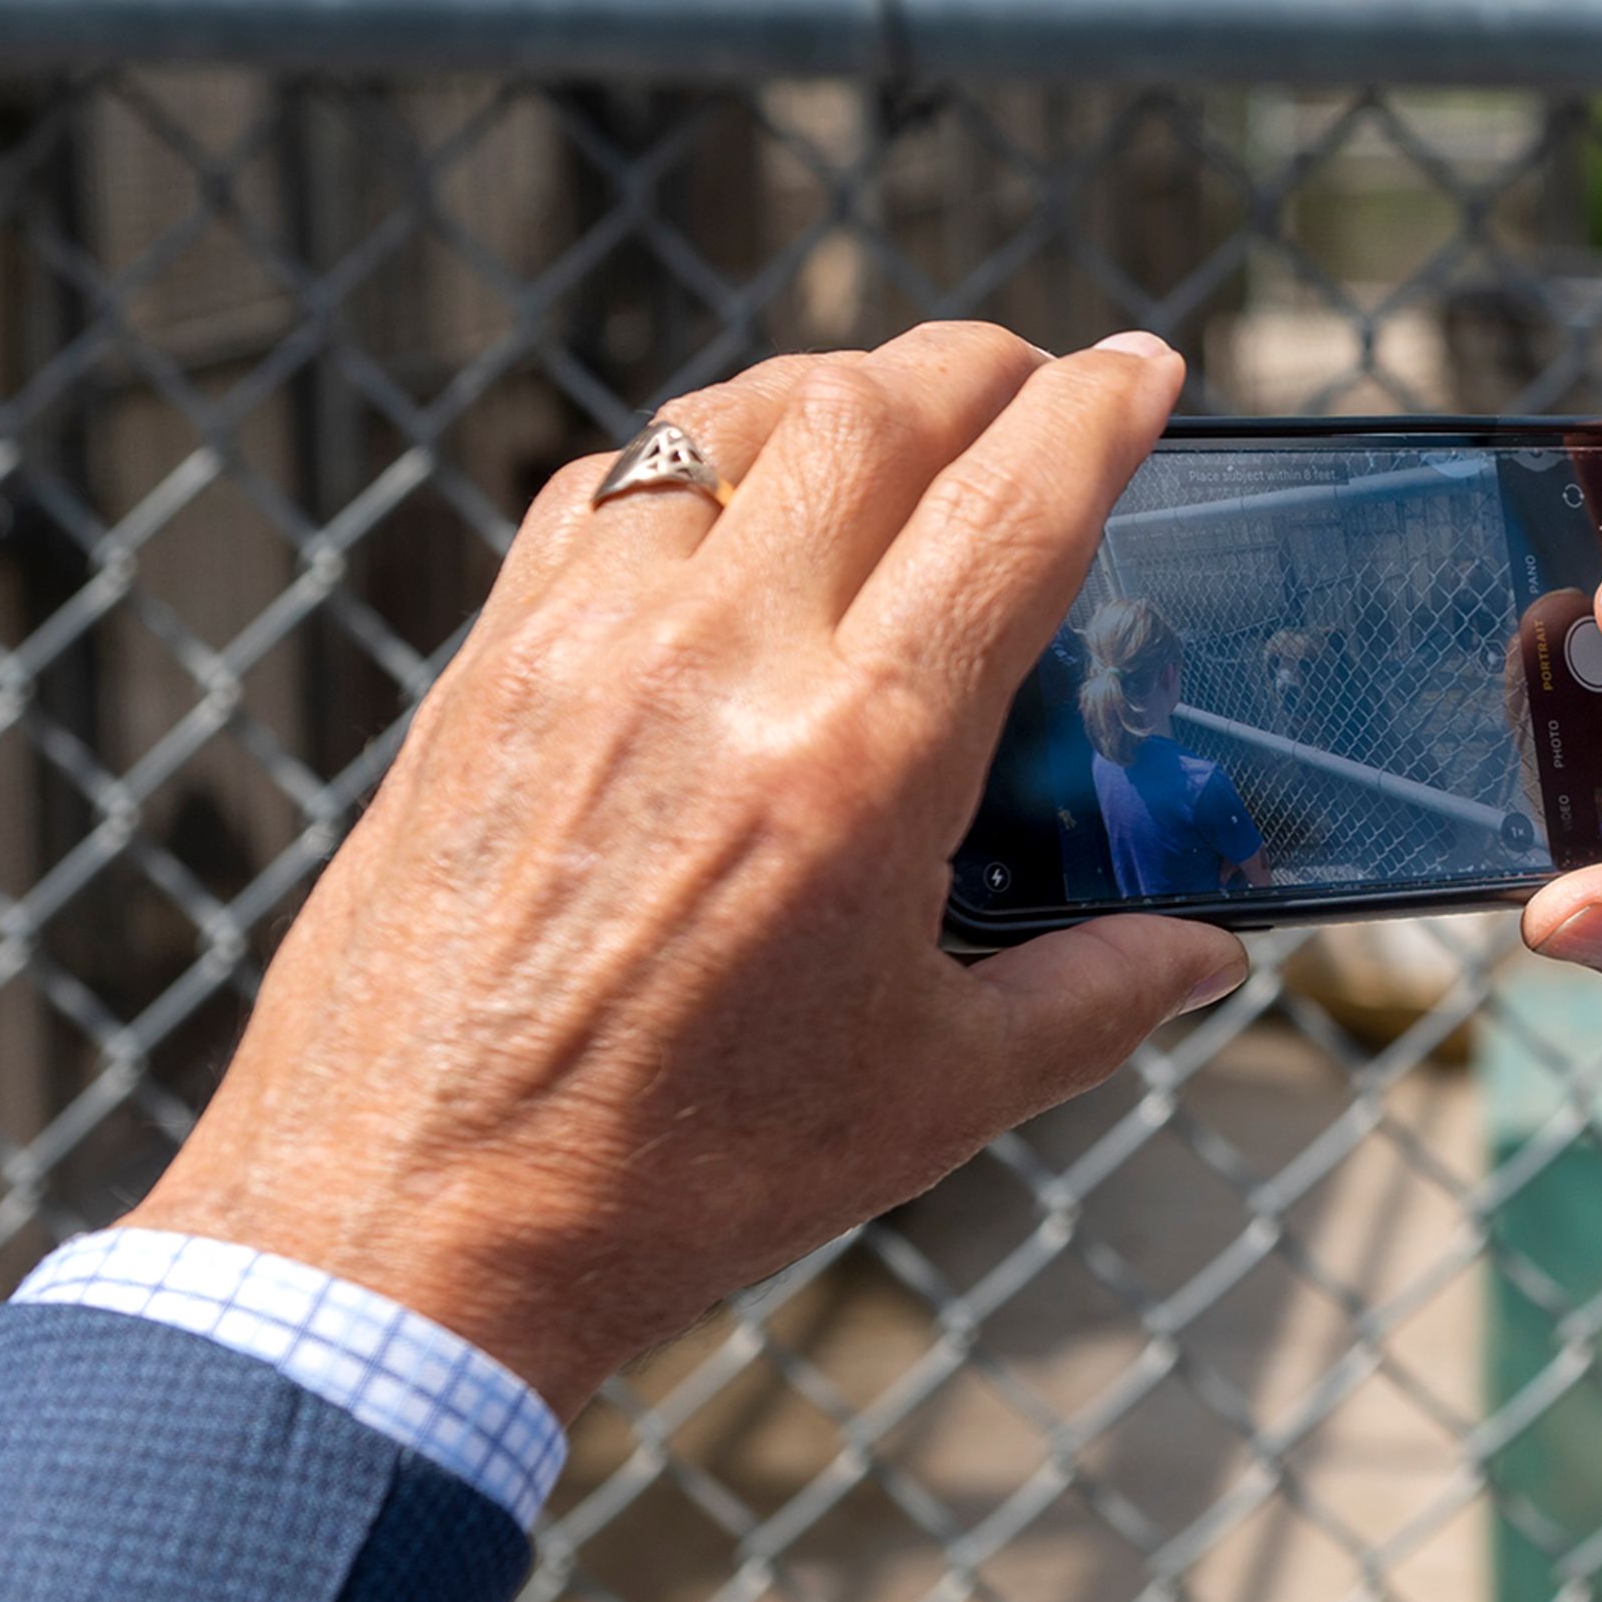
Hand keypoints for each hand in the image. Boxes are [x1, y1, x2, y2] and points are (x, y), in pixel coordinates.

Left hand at [129, 324, 1248, 1413]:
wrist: (397, 1234)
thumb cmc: (676, 1179)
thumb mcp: (932, 1098)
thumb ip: (1092, 996)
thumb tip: (1204, 952)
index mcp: (857, 764)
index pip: (1014, 505)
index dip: (1102, 408)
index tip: (1149, 368)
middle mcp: (716, 665)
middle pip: (876, 407)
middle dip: (983, 366)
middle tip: (1036, 383)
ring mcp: (579, 649)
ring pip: (731, 417)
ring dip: (842, 389)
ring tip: (898, 423)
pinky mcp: (482, 668)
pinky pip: (603, 488)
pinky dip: (696, 457)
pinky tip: (731, 509)